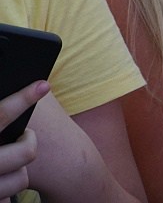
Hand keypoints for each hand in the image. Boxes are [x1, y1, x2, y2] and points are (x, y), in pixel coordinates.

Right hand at [0, 81, 46, 196]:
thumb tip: (31, 89)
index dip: (21, 99)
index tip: (43, 85)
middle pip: (26, 152)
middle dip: (28, 142)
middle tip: (24, 135)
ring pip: (22, 177)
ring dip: (16, 169)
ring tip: (5, 160)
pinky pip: (10, 199)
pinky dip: (7, 190)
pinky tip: (1, 181)